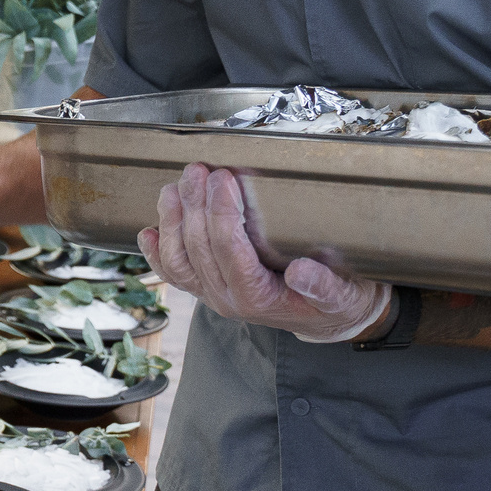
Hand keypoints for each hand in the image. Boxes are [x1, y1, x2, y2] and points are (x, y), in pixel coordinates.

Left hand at [138, 164, 390, 344]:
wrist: (329, 320)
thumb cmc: (336, 301)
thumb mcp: (342, 295)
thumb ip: (324, 286)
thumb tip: (302, 272)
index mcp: (257, 298)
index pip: (230, 250)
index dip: (222, 212)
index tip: (222, 179)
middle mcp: (227, 300)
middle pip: (199, 249)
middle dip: (195, 205)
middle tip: (197, 171)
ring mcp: (212, 295)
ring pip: (178, 260)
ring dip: (171, 221)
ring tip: (172, 188)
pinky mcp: (206, 289)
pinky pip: (173, 274)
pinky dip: (156, 253)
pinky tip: (148, 231)